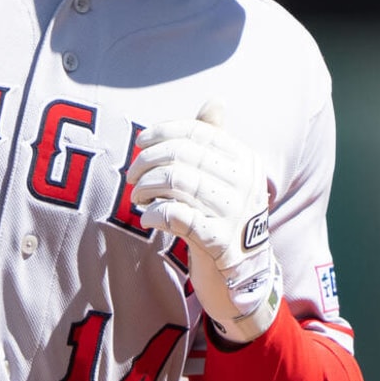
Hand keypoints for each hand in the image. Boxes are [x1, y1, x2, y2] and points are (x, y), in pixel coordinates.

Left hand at [126, 99, 281, 342]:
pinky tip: (147, 217)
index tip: (141, 143)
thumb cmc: (225, 219)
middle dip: (148, 161)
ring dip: (146, 188)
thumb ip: (217, 142)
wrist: (242, 279)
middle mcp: (245, 184)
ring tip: (138, 198)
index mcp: (246, 162)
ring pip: (176, 182)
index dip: (163, 133)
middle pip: (183, 155)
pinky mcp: (219, 243)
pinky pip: (176, 216)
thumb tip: (215, 101)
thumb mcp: (227, 179)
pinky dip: (154, 213)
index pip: (198, 132)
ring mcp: (234, 214)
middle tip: (133, 177)